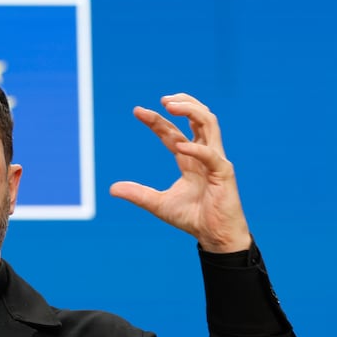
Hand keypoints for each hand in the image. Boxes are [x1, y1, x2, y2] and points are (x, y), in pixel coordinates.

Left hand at [109, 93, 250, 252]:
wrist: (214, 237)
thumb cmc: (192, 218)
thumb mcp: (158, 204)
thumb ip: (138, 194)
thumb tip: (112, 188)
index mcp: (189, 158)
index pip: (172, 132)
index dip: (156, 120)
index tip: (137, 111)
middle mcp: (203, 154)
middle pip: (197, 118)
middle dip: (182, 104)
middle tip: (163, 99)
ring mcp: (215, 160)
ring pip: (209, 124)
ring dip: (191, 111)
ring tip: (171, 105)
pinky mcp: (224, 172)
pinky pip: (211, 155)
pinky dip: (196, 148)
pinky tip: (180, 146)